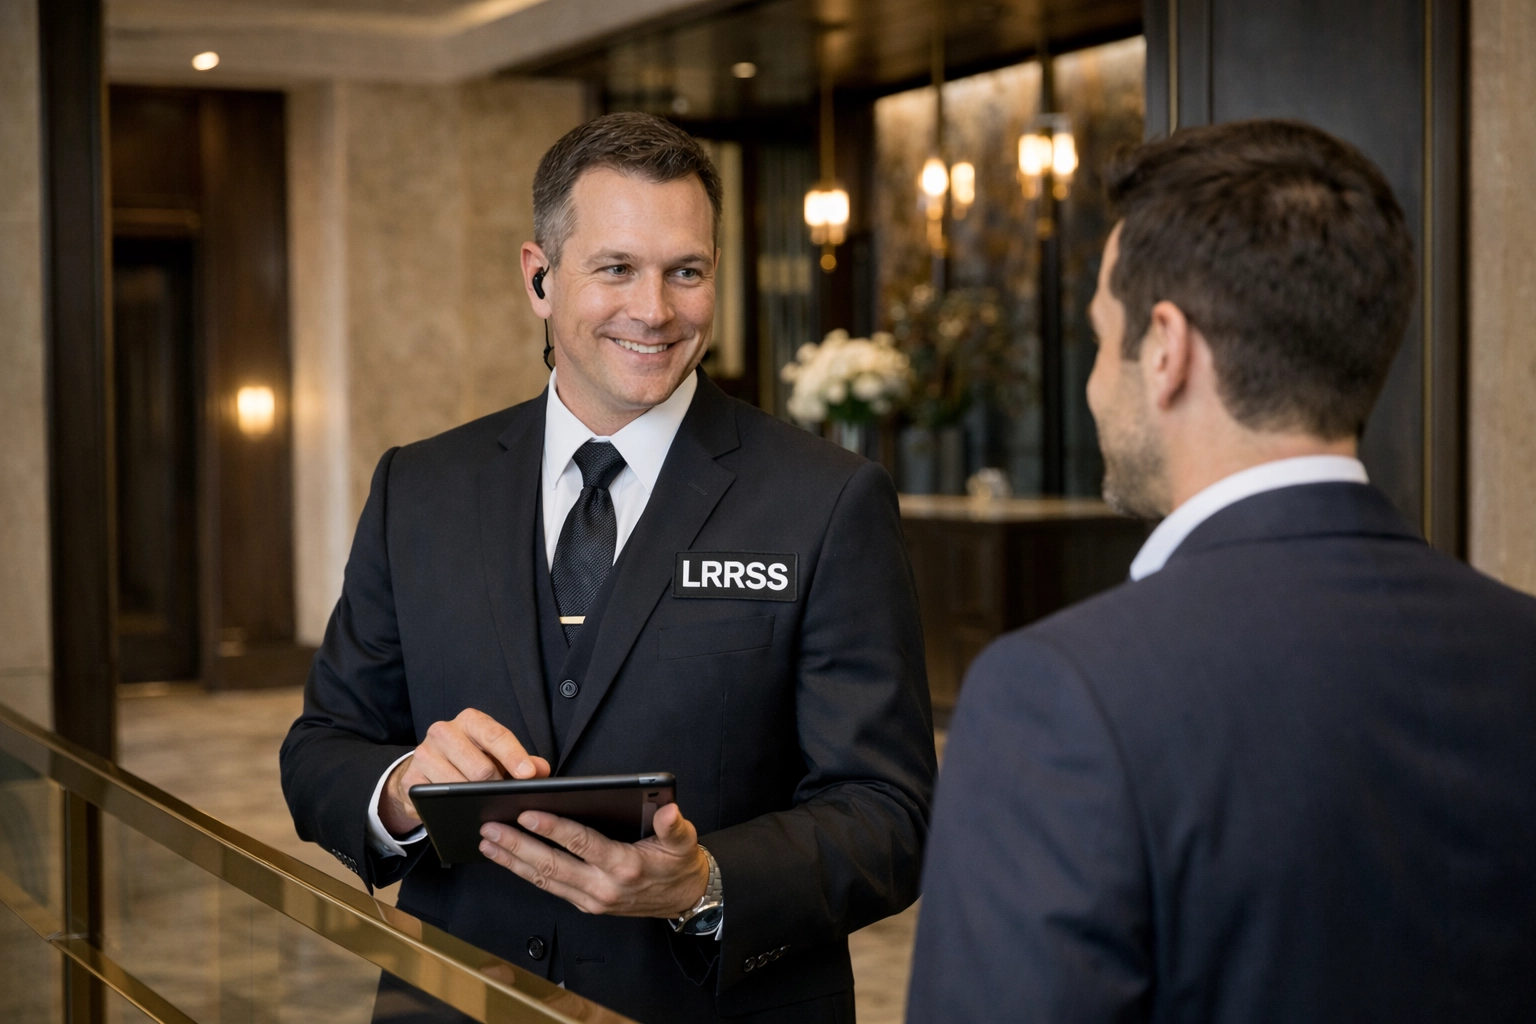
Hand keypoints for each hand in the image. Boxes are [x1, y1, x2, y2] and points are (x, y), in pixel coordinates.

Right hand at [379, 708, 549, 835]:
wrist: (425, 770)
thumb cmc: (469, 758)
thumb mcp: (496, 754)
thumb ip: (521, 760)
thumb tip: (542, 770)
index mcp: (470, 721)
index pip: (496, 735)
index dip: (514, 756)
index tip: (527, 775)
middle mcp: (444, 731)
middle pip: (480, 767)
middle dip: (496, 786)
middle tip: (503, 796)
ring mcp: (425, 754)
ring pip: (460, 785)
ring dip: (476, 798)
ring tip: (484, 801)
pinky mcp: (412, 779)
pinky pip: (439, 799)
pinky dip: (454, 807)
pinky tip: (461, 808)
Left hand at [478, 802, 708, 917]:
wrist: (684, 899)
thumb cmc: (679, 864)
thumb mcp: (684, 841)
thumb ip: (674, 825)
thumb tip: (668, 810)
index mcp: (625, 866)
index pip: (582, 844)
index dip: (554, 829)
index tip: (528, 814)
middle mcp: (603, 887)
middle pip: (552, 865)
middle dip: (517, 846)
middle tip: (491, 828)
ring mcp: (591, 899)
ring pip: (544, 880)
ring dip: (513, 861)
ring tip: (488, 843)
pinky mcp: (585, 904)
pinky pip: (549, 888)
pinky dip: (524, 873)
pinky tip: (508, 859)